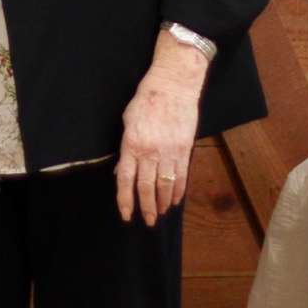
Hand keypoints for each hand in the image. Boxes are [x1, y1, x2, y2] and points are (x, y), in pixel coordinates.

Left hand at [115, 36, 206, 224]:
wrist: (172, 86)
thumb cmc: (145, 100)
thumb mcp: (127, 122)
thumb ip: (126, 148)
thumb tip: (123, 171)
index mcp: (131, 144)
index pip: (126, 179)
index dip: (125, 199)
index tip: (126, 214)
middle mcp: (150, 151)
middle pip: (146, 187)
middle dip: (146, 207)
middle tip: (147, 221)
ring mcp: (169, 152)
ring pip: (165, 185)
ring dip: (162, 202)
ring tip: (160, 213)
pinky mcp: (184, 149)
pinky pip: (181, 176)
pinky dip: (178, 190)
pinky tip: (175, 200)